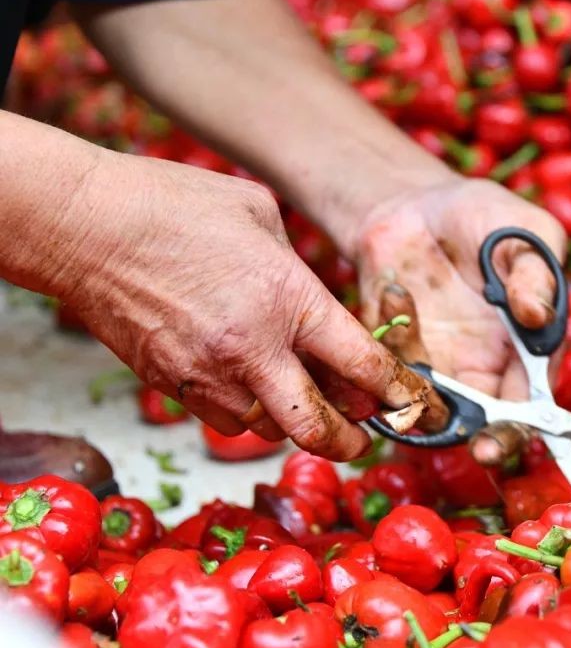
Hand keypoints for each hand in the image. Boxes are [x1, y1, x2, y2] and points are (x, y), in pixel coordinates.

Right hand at [59, 155, 437, 460]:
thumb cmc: (174, 204)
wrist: (83, 225)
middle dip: (348, 442)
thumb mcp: (261, 215)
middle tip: (361, 438)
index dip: (395, 393)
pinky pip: (222, 419)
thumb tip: (314, 302)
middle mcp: (253, 350)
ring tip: (303, 403)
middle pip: (317, 428)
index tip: (408, 405)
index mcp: (289, 301)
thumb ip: (297, 267)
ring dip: (293, 423)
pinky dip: (246, 413)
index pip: (361, 365)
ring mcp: (206, 374)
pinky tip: (249, 387)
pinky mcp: (168, 385)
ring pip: (267, 430)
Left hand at [349, 178, 566, 460]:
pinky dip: (391, 339)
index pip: (531, 406)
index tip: (501, 442)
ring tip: (408, 301)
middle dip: (478, 440)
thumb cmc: (484, 217)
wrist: (415, 205)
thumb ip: (536, 271)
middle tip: (470, 439)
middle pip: (485, 427)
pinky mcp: (395, 358)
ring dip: (417, 379)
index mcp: (528, 350)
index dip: (520, 432)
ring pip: (429, 409)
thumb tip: (538, 315)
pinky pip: (388, 376)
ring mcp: (438, 368)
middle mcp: (485, 369)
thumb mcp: (524, 230)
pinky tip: (396, 289)